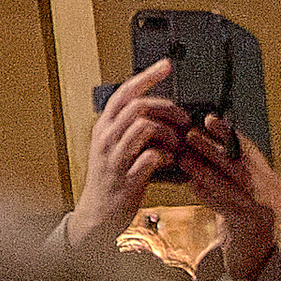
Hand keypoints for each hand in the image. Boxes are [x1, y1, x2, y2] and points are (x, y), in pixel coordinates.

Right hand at [66, 61, 186, 252]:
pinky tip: (172, 161)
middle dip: (166, 107)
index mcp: (104, 127)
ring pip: (144, 128)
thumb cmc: (110, 179)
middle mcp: (106, 138)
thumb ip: (129, 128)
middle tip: (183, 117)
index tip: (166, 65)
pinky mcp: (127, 178)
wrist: (97, 215)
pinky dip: (167, 156)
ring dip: (168, 132)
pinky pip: (151, 158)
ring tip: (178, 142)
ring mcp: (115, 158)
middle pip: (138, 106)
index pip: (124, 92)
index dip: (147, 76)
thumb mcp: (112, 147)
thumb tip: (156, 109)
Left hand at [177, 113, 280, 280]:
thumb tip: (205, 142)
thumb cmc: (243, 223)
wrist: (254, 262)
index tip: (211, 120)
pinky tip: (192, 185)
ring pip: (233, 186)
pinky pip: (227, 207)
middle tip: (191, 136)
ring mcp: (265, 212)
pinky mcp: (251, 229)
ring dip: (206, 171)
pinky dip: (208, 195)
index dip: (230, 134)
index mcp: (272, 182)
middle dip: (215, 149)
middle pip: (242, 166)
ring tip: (185, 159)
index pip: (251, 152)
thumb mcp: (242, 194)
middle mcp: (273, 195)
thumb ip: (231, 173)